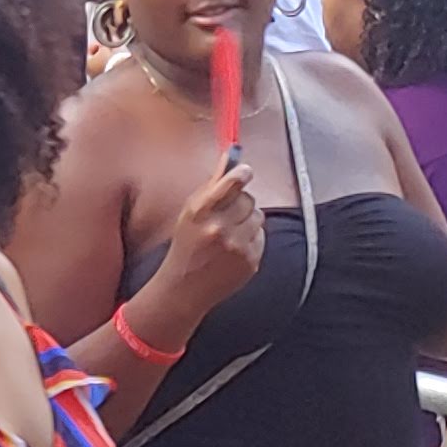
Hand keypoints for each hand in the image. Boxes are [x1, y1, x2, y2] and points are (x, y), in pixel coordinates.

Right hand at [141, 158, 266, 332]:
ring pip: (258, 216)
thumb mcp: (189, 213)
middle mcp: (219, 229)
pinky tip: (235, 248)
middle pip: (248, 199)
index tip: (246, 171)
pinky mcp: (250, 261)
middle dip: (241, 203)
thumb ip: (211, 186)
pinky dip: (251, 238)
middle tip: (229, 214)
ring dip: (248, 220)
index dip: (241, 174)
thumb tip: (230, 158)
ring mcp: (237, 246)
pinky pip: (261, 236)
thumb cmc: (186, 245)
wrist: (185, 288)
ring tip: (231, 232)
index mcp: (200, 213)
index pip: (228, 184)